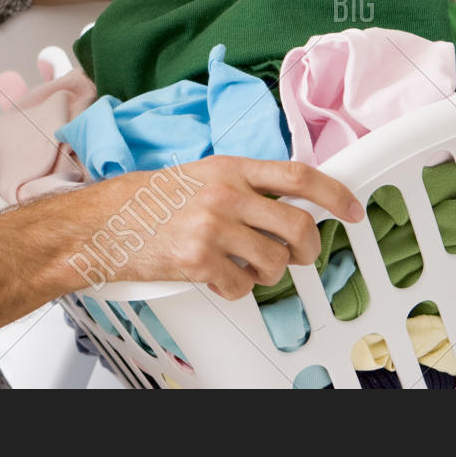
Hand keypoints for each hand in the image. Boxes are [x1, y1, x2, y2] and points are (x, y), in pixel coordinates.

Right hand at [97, 157, 364, 300]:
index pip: (297, 175)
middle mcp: (225, 195)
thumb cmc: (148, 200)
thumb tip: (288, 203)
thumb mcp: (201, 175)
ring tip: (241, 264)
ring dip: (267, 272)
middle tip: (299, 254)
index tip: (352, 210)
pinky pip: (243, 286)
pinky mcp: (199, 261)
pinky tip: (214, 275)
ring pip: (275, 262)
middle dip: (308, 247)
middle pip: (298, 225)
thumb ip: (243, 185)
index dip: (334, 194)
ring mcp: (213, 228)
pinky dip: (235, 288)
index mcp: (229, 168)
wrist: (103, 222)